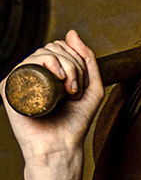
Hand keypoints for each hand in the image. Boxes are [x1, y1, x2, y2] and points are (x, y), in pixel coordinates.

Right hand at [4, 31, 103, 164]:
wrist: (60, 146)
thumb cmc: (75, 122)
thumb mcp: (92, 87)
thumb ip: (88, 60)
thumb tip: (71, 33)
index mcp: (48, 72)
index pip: (60, 48)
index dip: (76, 59)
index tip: (82, 85)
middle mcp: (33, 73)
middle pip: (52, 48)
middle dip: (73, 64)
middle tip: (76, 90)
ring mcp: (20, 79)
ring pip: (42, 53)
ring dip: (65, 66)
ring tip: (70, 91)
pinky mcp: (9, 87)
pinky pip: (25, 64)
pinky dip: (46, 64)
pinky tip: (57, 81)